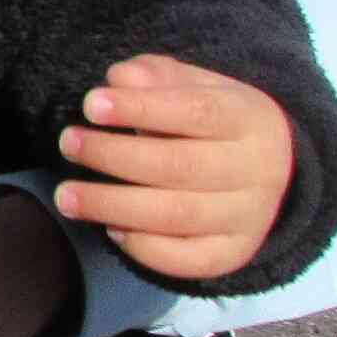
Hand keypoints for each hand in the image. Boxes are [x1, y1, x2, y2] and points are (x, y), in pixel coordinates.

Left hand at [55, 54, 291, 280]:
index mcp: (252, 119)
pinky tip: (110, 227)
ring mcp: (249, 217)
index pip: (196, 111)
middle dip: (114, 156)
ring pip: (176, 215)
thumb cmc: (213, 121)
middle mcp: (259, 171)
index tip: (90, 104)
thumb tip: (120, 78)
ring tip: (66, 196)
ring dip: (112, 206)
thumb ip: (158, 76)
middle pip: (180, 166)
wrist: (269, 169)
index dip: (141, 108)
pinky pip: (185, 259)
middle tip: (68, 143)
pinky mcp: (234, 253)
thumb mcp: (195, 86)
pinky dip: (142, 246)